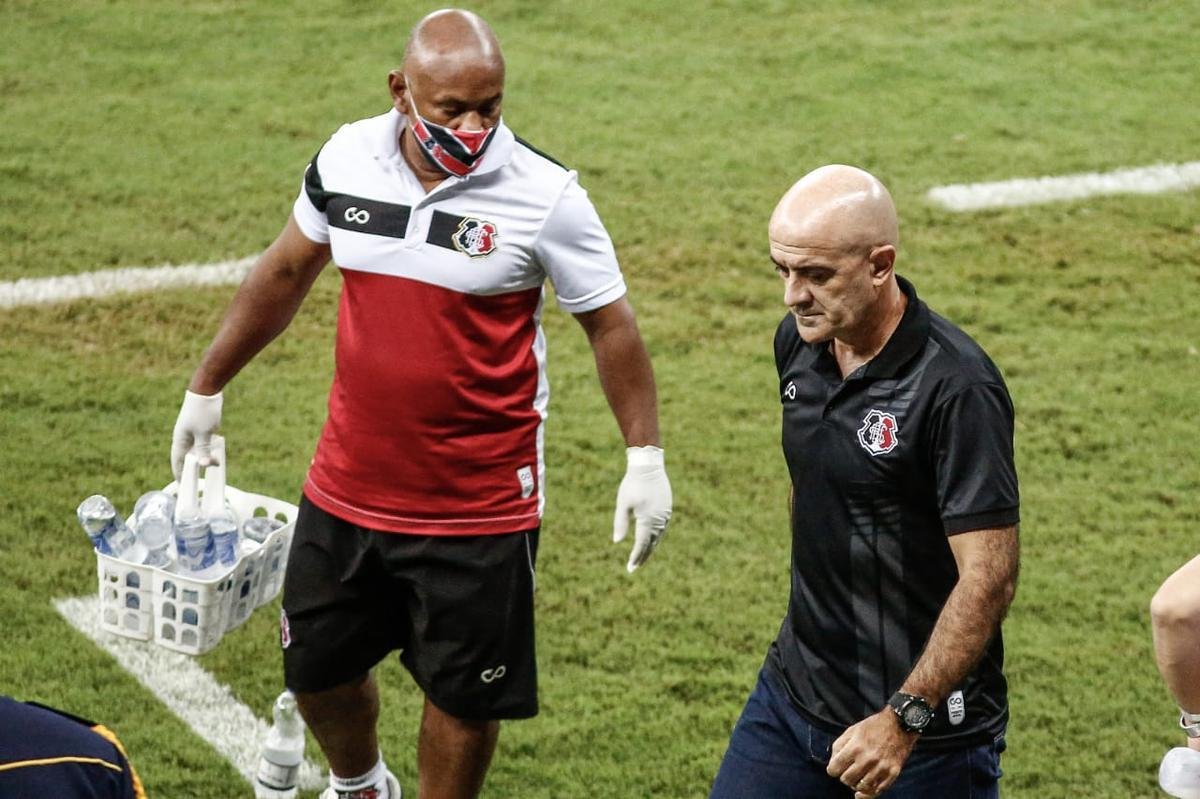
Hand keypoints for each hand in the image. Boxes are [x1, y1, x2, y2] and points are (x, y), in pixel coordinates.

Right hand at [170, 390, 222, 478]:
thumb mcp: (204, 433)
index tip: (182, 486)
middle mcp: (184, 437)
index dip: (179, 475)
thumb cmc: (202, 410)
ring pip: (196, 450)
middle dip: (192, 468)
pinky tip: (216, 453)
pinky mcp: (201, 427)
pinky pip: (203, 442)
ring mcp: (192, 432)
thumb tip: (203, 465)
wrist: (206, 389)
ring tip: (210, 466)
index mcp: (180, 440)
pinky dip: (208, 449)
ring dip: (203, 457)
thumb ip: (203, 449)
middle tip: (197, 480)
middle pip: (187, 457)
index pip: (177, 462)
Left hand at [612, 446, 671, 572]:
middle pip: (652, 544)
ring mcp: (665, 515)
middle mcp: (659, 520)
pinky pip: (662, 528)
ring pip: (658, 537)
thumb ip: (620, 523)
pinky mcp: (667, 509)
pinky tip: (651, 539)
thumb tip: (617, 542)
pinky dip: (656, 537)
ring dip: (650, 548)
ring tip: (642, 557)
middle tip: (635, 567)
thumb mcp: (623, 504)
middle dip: (643, 556)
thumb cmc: (632, 485)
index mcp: (647, 520)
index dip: (636, 557)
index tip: (630, 568)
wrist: (649, 467)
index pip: (642, 544)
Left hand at [827, 709, 918, 798]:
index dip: (833, 769)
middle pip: (846, 780)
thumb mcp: (852, 730)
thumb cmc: (874, 726)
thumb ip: (839, 746)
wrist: (900, 724)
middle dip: (844, 776)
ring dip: (857, 783)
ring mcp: (881, 767)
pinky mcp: (893, 773)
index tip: (836, 767)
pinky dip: (870, 791)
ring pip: (861, 787)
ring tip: (859, 776)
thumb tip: (833, 762)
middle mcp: (867, 759)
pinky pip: (878, 790)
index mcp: (855, 747)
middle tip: (849, 771)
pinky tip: (866, 787)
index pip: (834, 769)